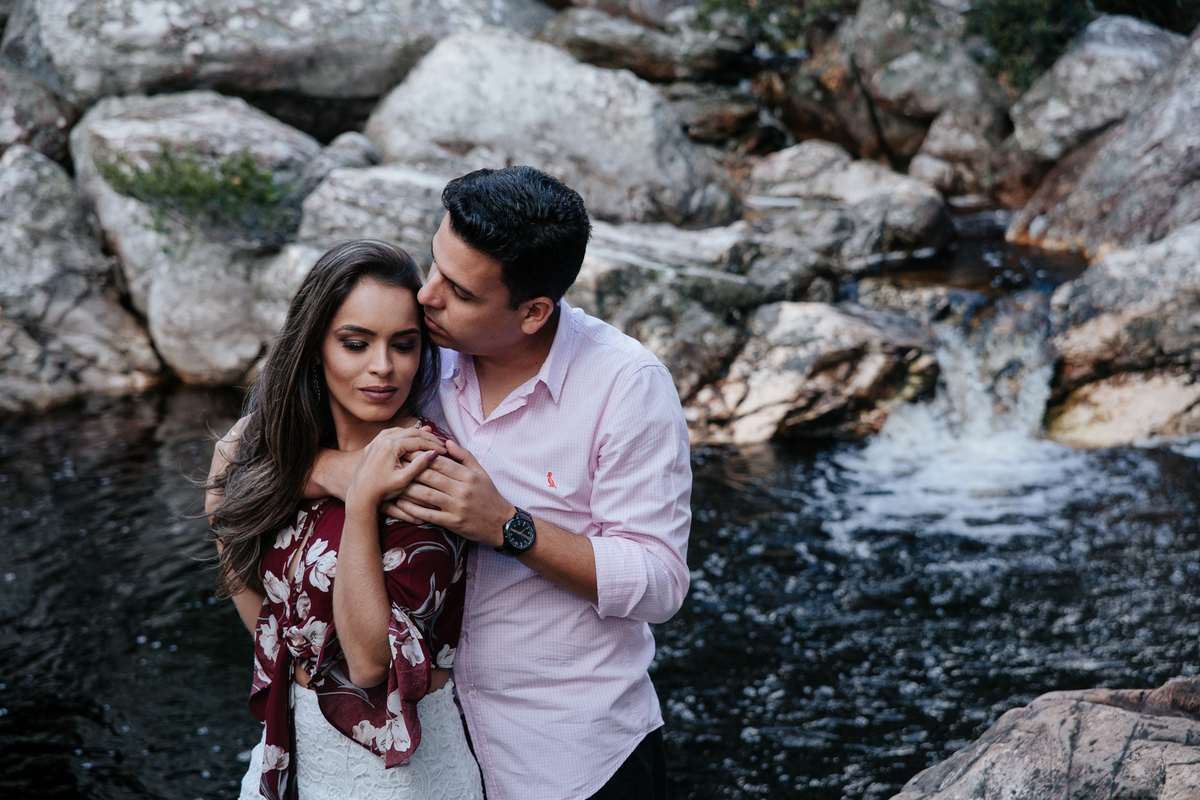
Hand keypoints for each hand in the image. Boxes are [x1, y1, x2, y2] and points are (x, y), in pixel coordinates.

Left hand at [344, 427, 444, 515]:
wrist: (360, 494)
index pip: (418, 441)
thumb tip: (434, 453)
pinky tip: (412, 439)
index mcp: (391, 446)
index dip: (434, 445)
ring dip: (417, 435)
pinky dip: (405, 435)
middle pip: (411, 432)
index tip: (445, 451)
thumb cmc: (382, 489)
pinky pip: (393, 433)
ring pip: (402, 431)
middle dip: (428, 437)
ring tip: (431, 440)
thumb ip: (419, 464)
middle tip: (441, 444)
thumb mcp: (403, 479)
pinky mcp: (374, 443)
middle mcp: (383, 439)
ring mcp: (377, 440)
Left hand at [383, 440, 512, 546]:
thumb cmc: (489, 496)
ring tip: (393, 482)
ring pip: (427, 495)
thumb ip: (464, 456)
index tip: (407, 450)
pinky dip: (413, 509)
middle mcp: (462, 490)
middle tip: (395, 463)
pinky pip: (428, 514)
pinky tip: (401, 504)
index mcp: (469, 476)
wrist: (501, 524)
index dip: (422, 456)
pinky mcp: (452, 523)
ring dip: (408, 488)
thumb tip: (446, 441)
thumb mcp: (481, 472)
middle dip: (411, 468)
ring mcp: (457, 507)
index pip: (441, 462)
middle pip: (431, 477)